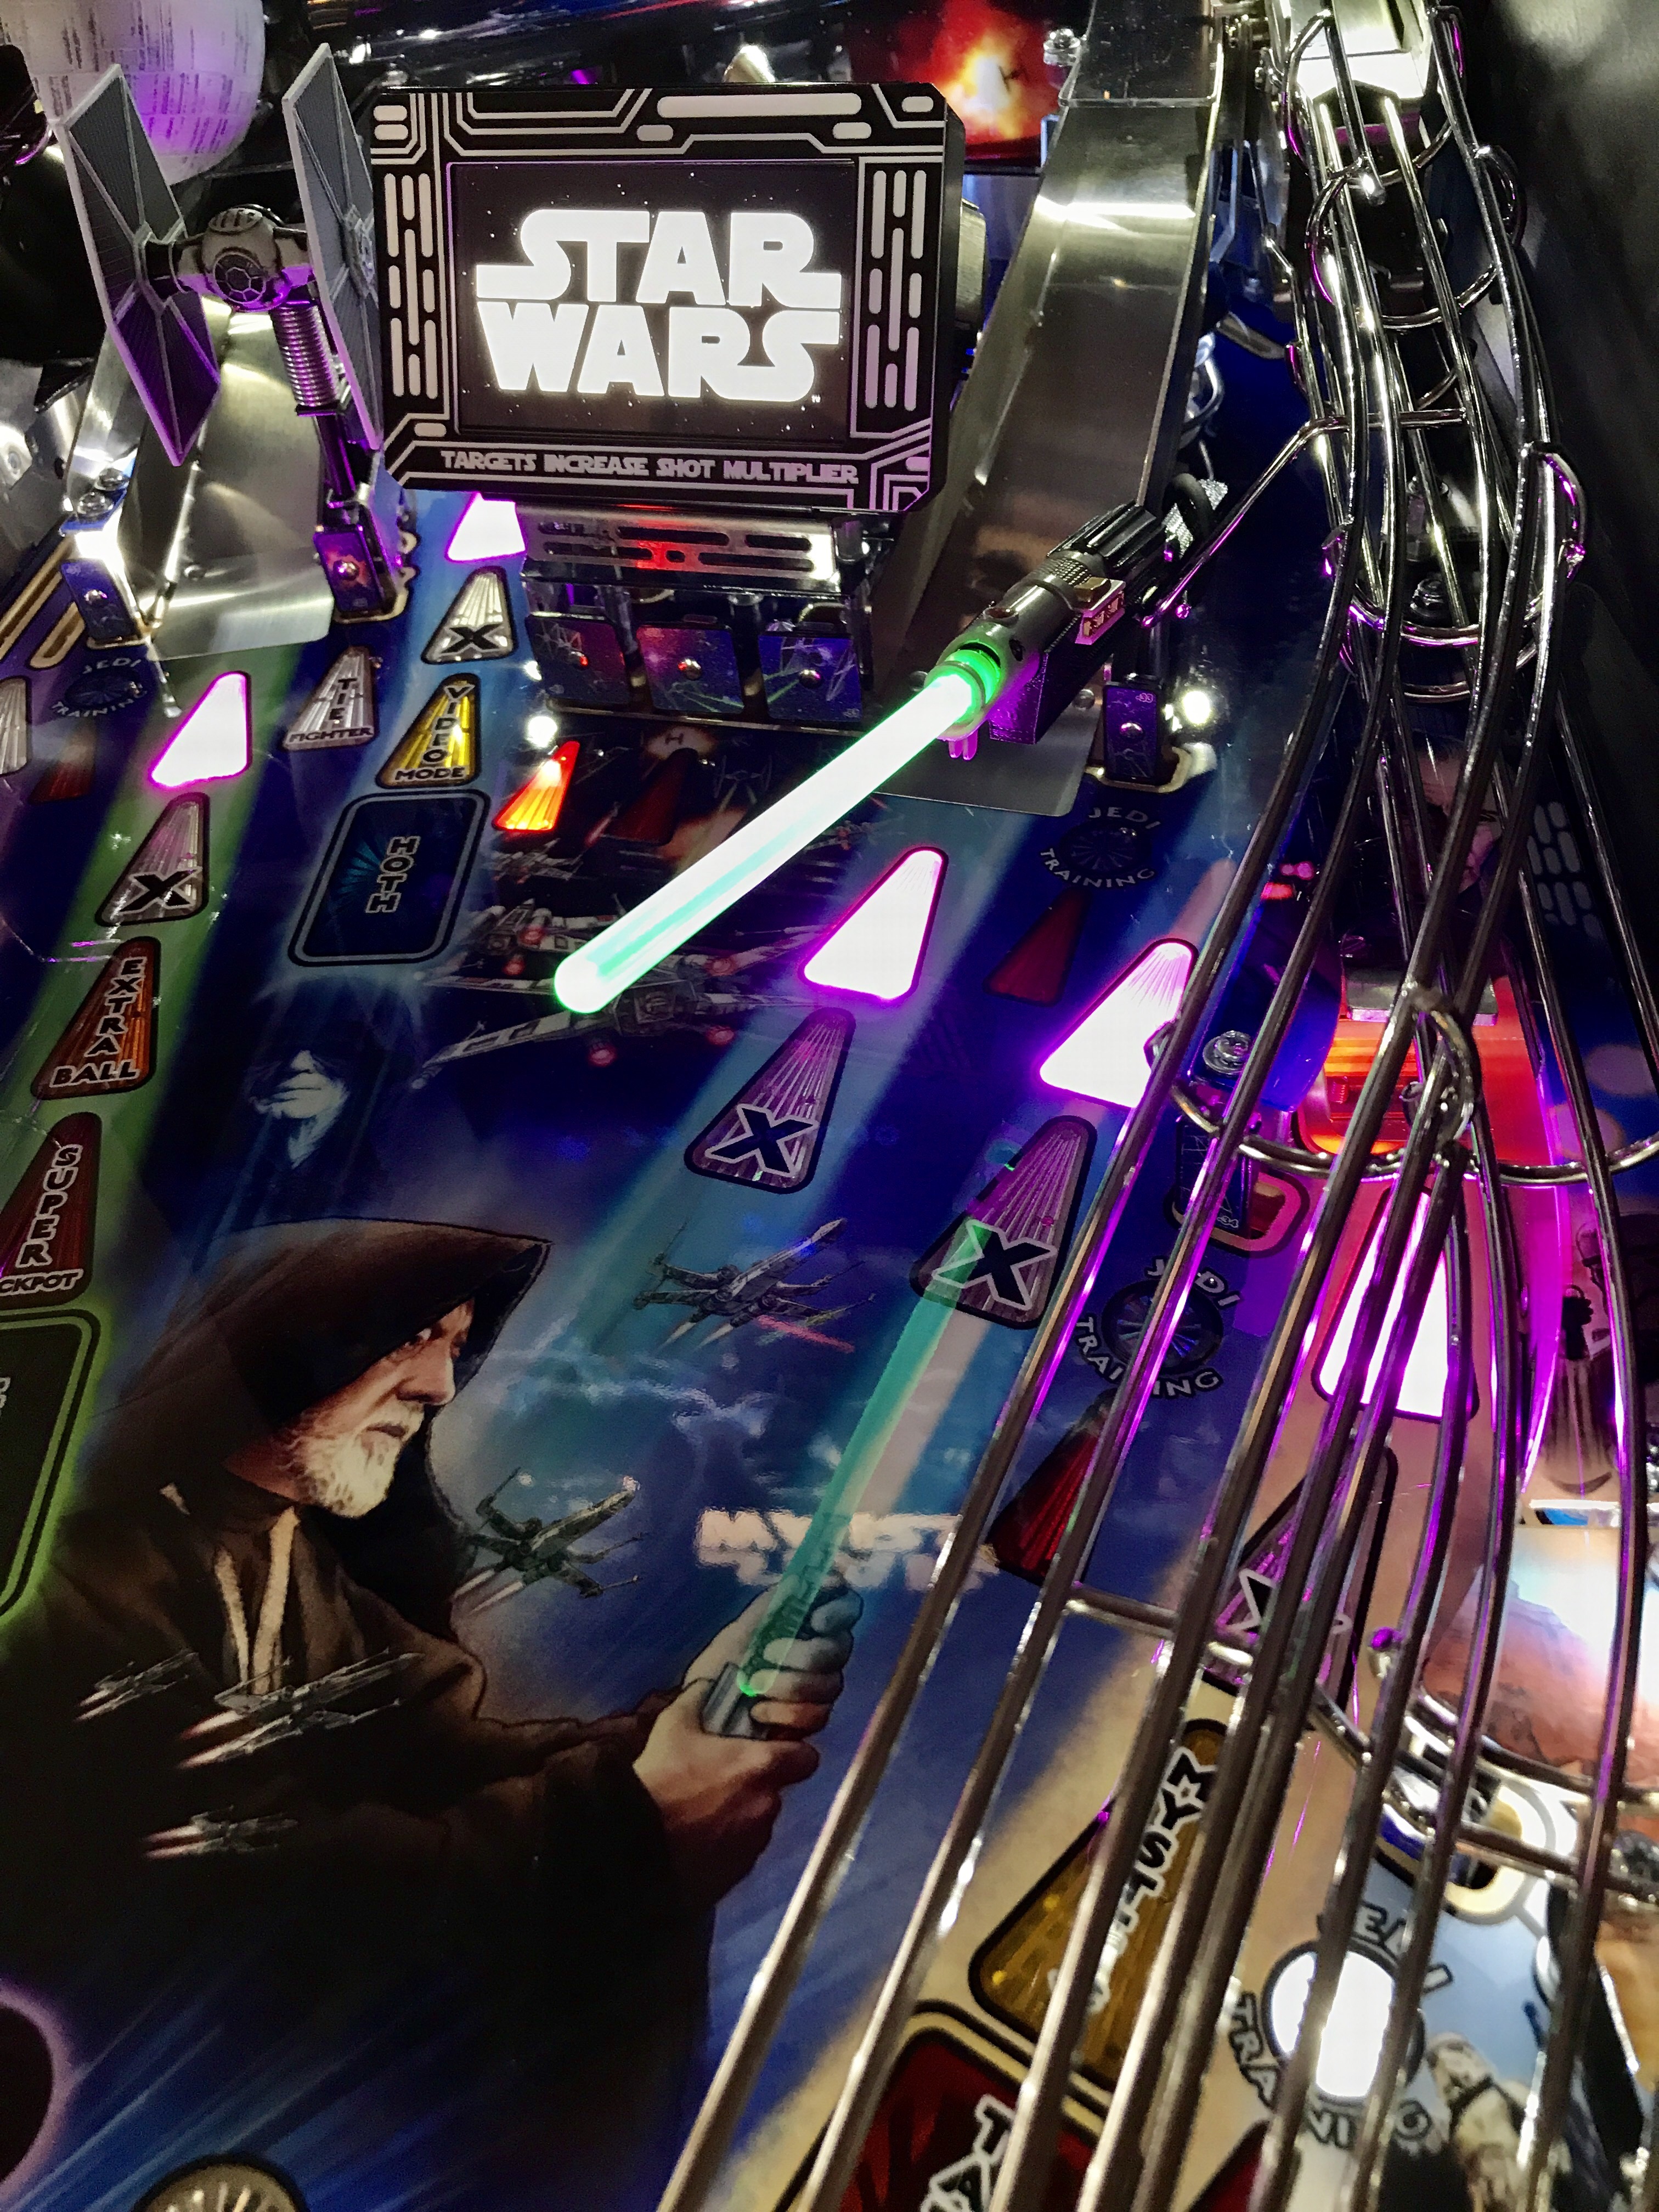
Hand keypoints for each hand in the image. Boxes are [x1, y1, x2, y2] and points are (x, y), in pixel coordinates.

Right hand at [633, 1686, 818, 1909]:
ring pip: (757, 1823)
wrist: (633, 1846)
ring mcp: (753, 1846)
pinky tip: (695, 1841)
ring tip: (701, 1814)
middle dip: (754, 1786)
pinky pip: (739, 1854)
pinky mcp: (736, 1875)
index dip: (792, 1753)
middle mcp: (766, 1807)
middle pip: (775, 1792)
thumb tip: (706, 1686)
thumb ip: (696, 1701)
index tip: (771, 1751)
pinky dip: (724, 1846)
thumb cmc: (659, 1780)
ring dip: (739, 1817)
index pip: (807, 1758)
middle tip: (719, 1781)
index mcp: (760, 1768)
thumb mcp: (673, 1728)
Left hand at [684, 1576, 861, 1735]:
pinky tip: (758, 1712)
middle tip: (767, 1654)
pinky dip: (785, 1713)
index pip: (846, 1607)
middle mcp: (822, 1655)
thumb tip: (801, 1577)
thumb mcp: (744, 1627)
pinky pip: (816, 1716)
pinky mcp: (810, 1722)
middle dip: (805, 1654)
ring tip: (754, 1685)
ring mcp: (819, 1690)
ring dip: (791, 1685)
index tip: (815, 1619)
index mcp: (809, 1624)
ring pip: (830, 1685)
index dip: (839, 1610)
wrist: (701, 1710)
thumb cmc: (723, 1662)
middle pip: (840, 1648)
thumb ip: (775, 1604)